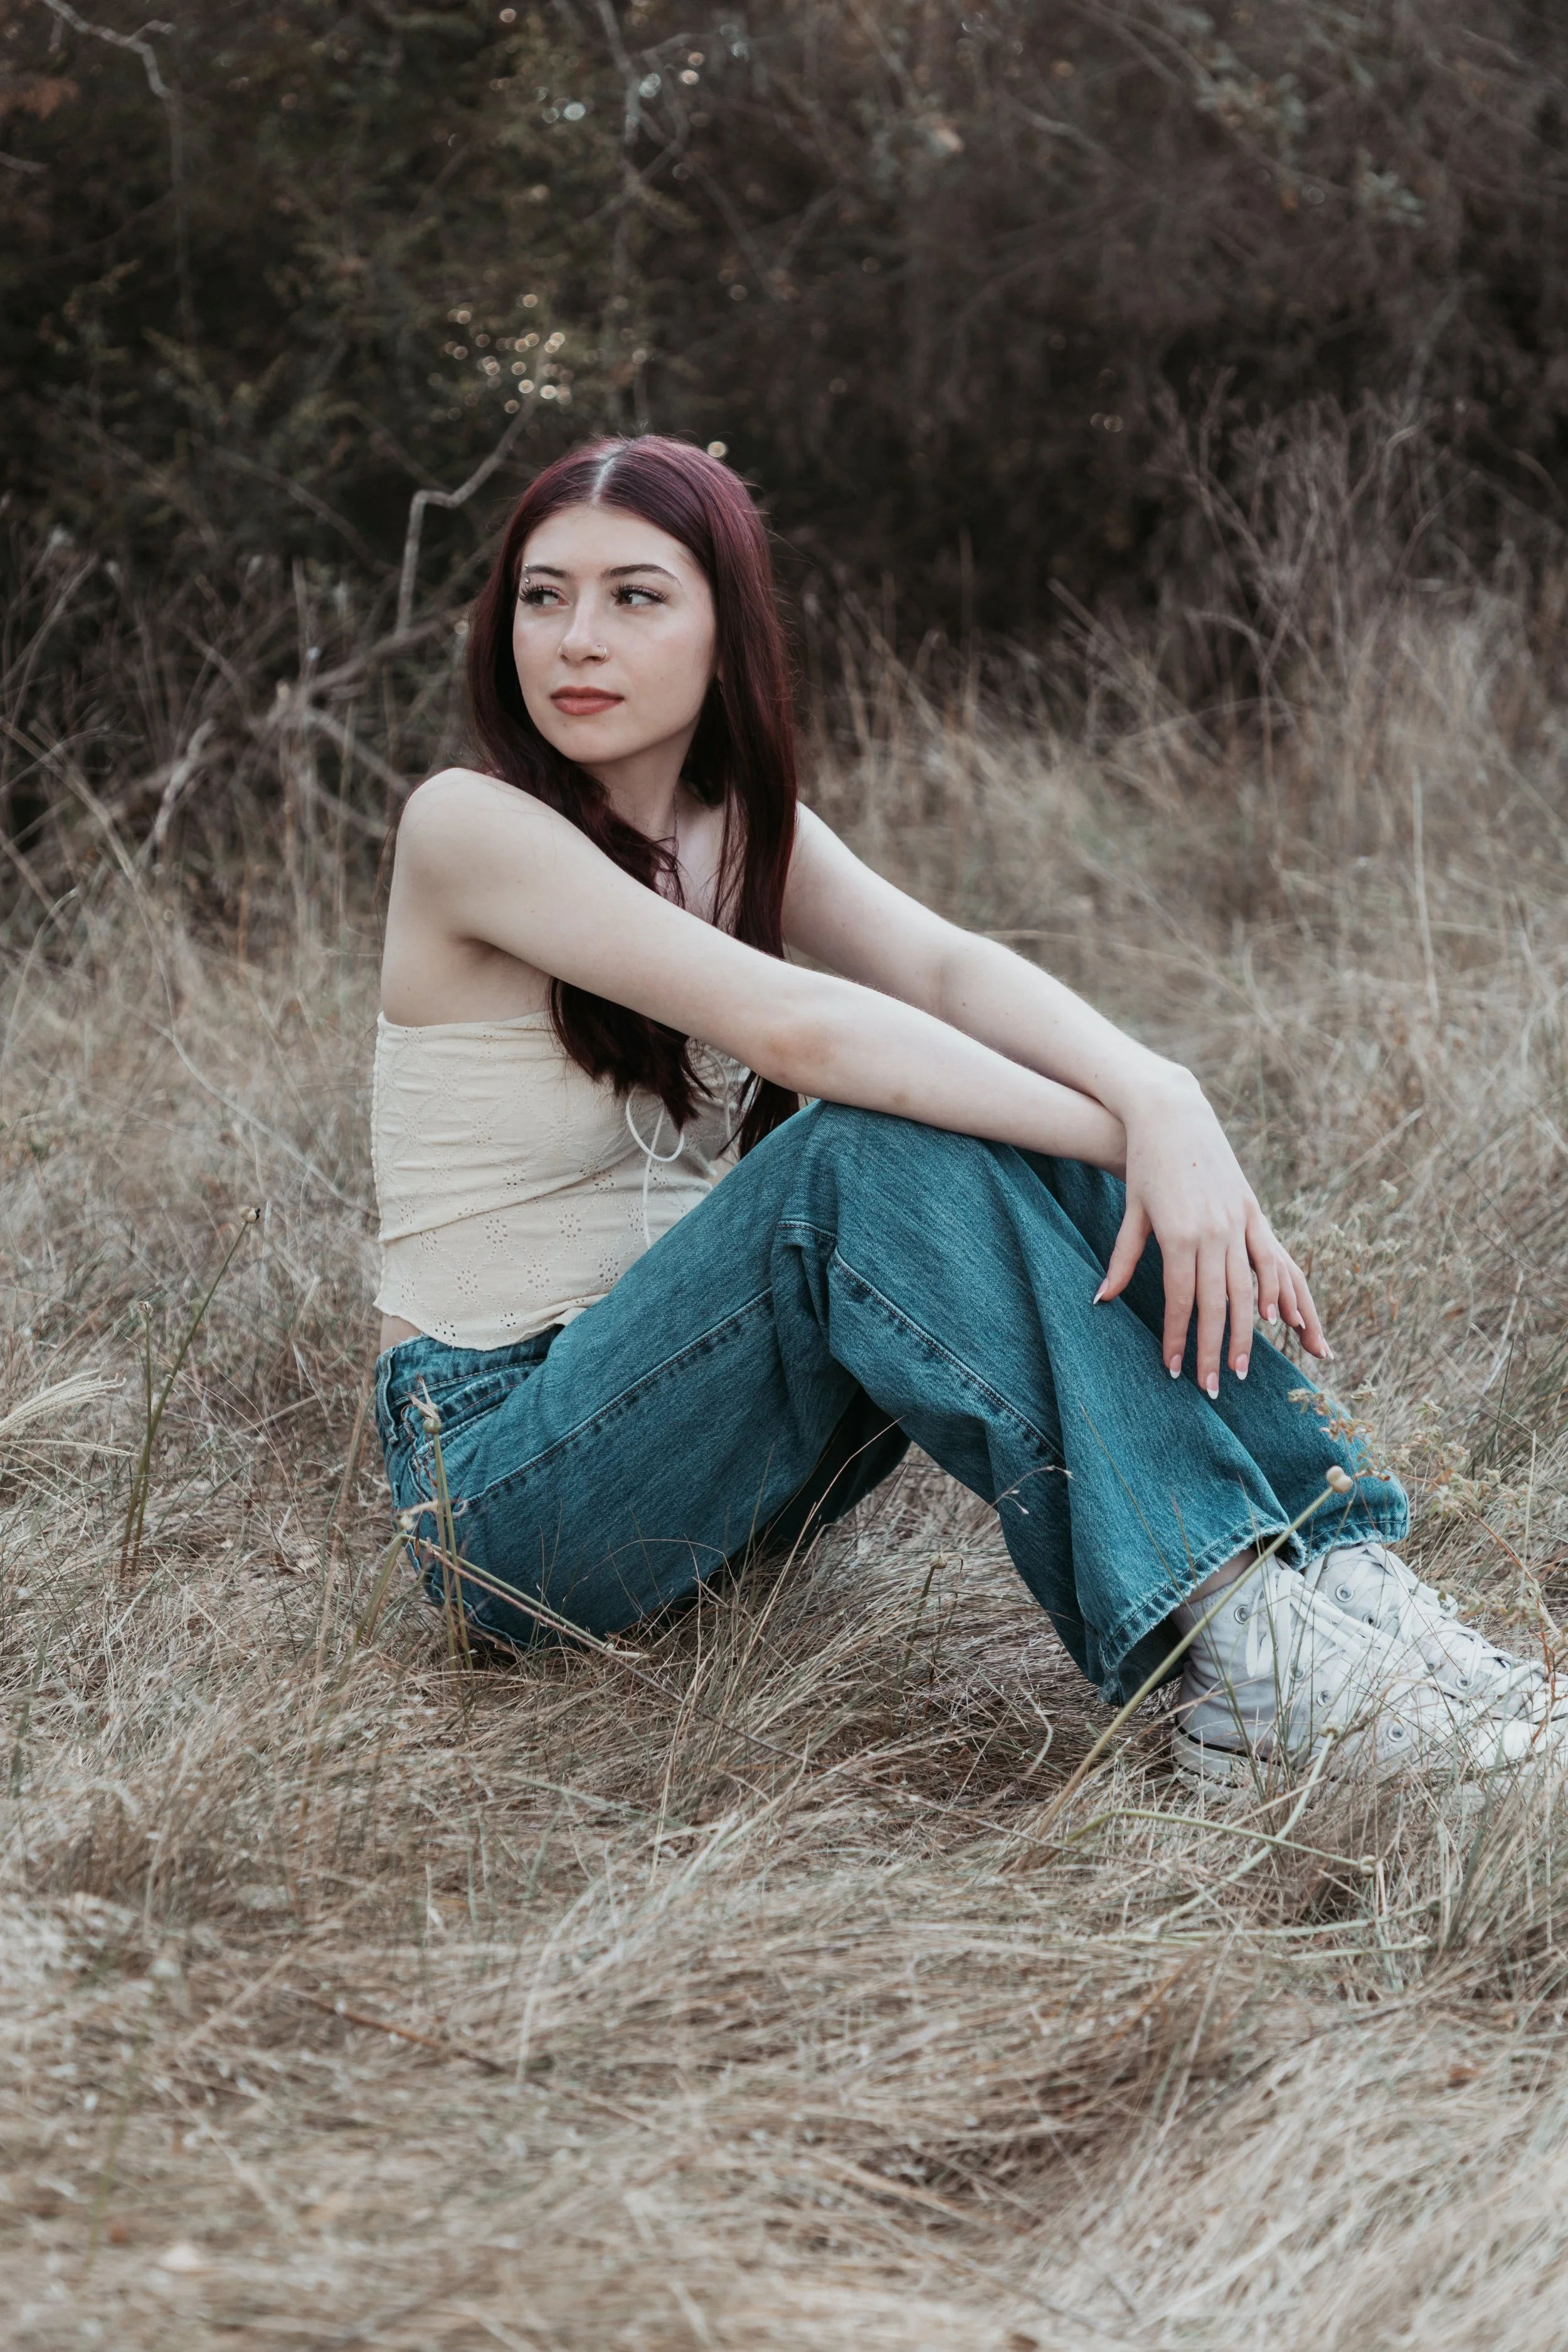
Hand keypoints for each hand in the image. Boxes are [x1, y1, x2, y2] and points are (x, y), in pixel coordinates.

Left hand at [1092, 1074, 1327, 1392]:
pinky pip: (1269, 1259)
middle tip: (1211, 1387)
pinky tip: (1278, 1321)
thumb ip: (1122, 1260)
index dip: (1179, 1338)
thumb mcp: (1132, 1213)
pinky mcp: (1252, 1210)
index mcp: (1181, 1236)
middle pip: (1217, 1304)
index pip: (1182, 1301)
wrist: (1172, 1112)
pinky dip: (1276, 1292)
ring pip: (1247, 1289)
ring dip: (1245, 1332)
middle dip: (1213, 1349)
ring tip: (1241, 1368)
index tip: (1173, 1370)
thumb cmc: (1144, 1163)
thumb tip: (1102, 1300)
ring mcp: (1238, 1221)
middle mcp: (1214, 1233)